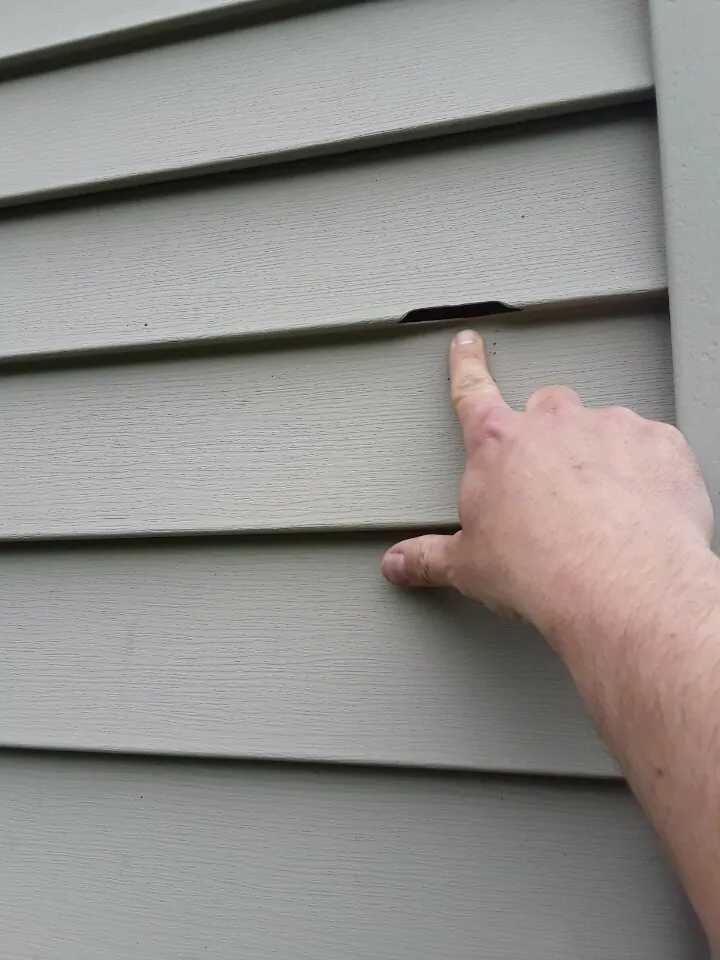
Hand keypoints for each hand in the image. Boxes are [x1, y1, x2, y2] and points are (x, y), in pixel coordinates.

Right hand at [381, 329, 713, 640]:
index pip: (471, 392)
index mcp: (497, 445)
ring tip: (605, 508)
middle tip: (554, 481)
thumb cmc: (538, 569)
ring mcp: (610, 427)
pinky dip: (648, 472)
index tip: (466, 345)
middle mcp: (552, 423)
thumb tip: (399, 564)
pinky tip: (642, 510)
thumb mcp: (469, 566)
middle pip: (546, 407)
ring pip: (603, 426)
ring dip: (602, 457)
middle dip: (548, 434)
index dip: (465, 365)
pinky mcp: (660, 444)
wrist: (616, 583)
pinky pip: (654, 447)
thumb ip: (429, 558)